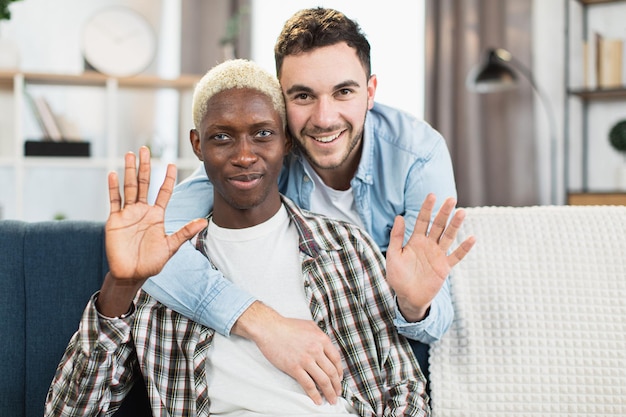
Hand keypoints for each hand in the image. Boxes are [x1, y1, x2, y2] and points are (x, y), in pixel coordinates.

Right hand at [98, 147, 206, 315]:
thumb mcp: (171, 246)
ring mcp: (128, 214)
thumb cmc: (152, 262)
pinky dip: (113, 188)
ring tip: (130, 155)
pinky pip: (114, 201)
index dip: (167, 178)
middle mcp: (142, 211)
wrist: (131, 275)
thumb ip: (185, 232)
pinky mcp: (115, 220)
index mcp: (157, 215)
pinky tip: (113, 174)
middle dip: (145, 167)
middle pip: (144, 183)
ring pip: (129, 188)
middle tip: (145, 149)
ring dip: (129, 171)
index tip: (171, 164)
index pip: (163, 192)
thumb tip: (203, 221)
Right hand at [232, 302, 342, 404]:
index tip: (339, 379)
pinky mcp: (294, 368)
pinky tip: (317, 400)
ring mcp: (306, 360)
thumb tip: (326, 346)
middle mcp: (316, 350)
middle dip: (337, 386)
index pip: (336, 359)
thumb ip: (320, 335)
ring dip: (329, 392)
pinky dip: (315, 395)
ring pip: (323, 380)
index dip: (339, 371)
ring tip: (331, 400)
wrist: (269, 328)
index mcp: (322, 339)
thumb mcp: (309, 325)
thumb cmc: (287, 326)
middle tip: (337, 393)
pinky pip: (308, 385)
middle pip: (332, 372)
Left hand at [386, 193, 475, 321]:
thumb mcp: (393, 255)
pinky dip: (464, 248)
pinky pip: (456, 256)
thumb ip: (396, 237)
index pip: (422, 220)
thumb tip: (398, 217)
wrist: (407, 297)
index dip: (426, 208)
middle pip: (438, 225)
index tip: (432, 195)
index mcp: (415, 240)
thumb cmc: (398, 276)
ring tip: (462, 212)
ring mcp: (438, 255)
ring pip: (448, 237)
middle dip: (444, 212)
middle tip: (451, 199)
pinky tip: (472, 238)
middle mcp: (428, 245)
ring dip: (455, 225)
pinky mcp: (444, 267)